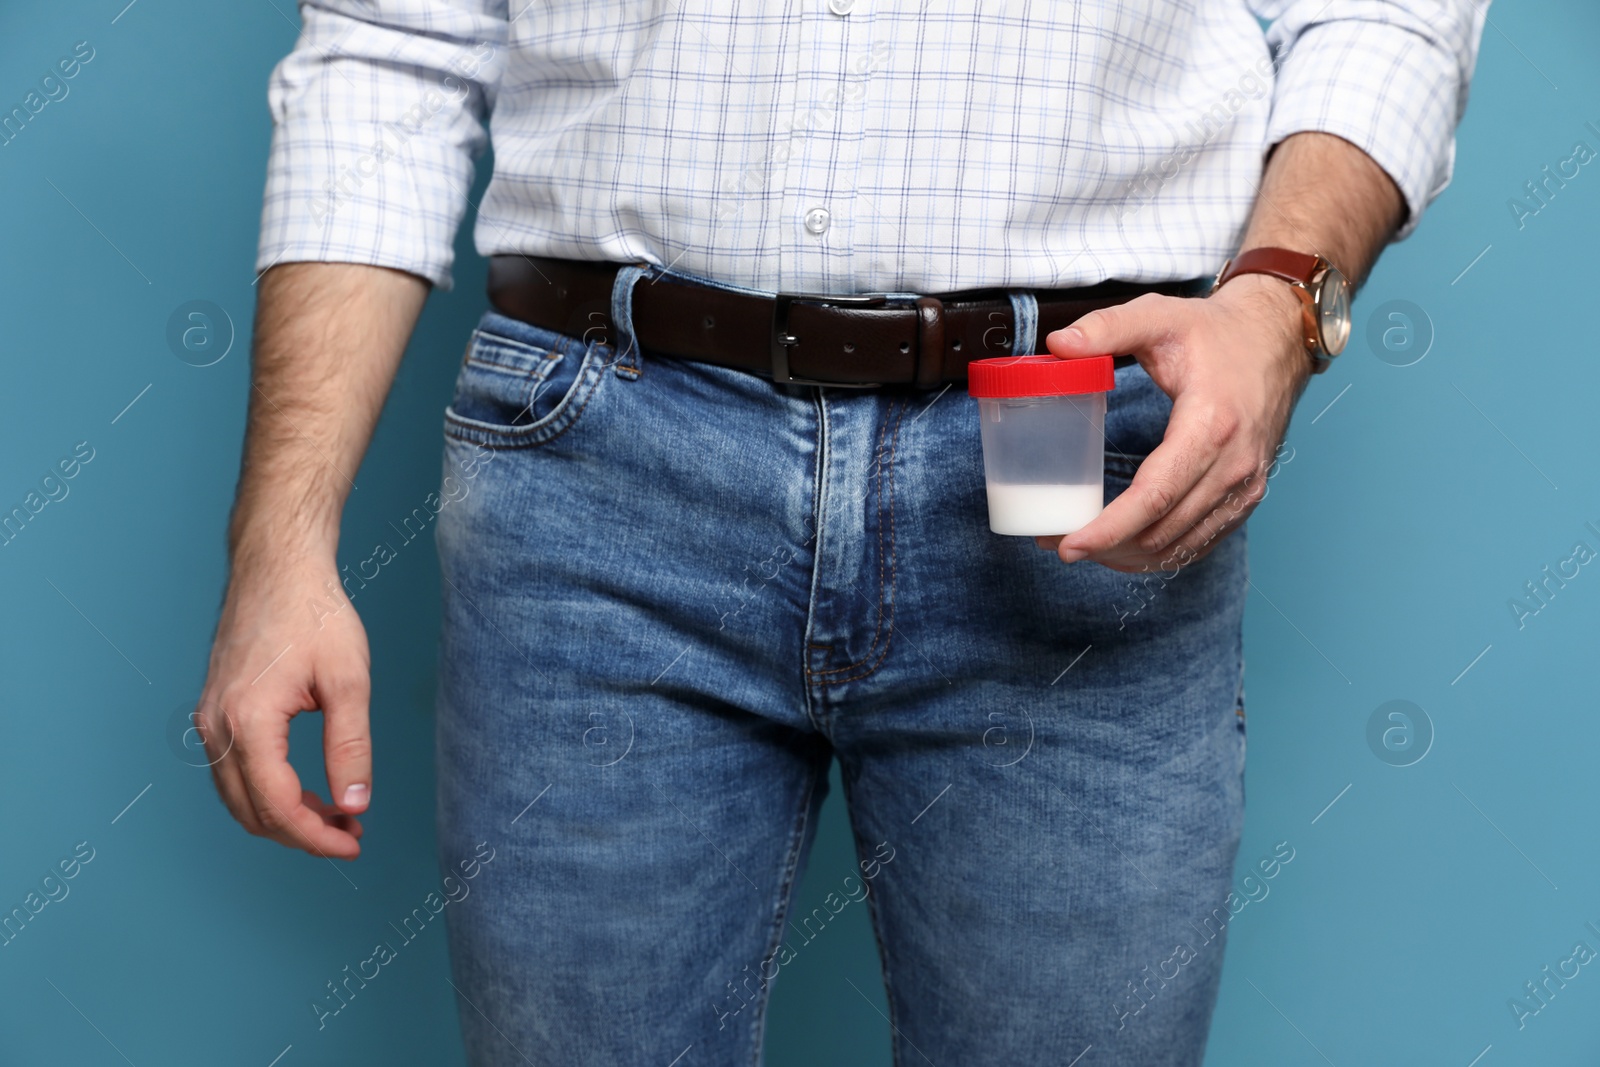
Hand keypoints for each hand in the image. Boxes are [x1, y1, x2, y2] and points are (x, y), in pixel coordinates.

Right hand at [195, 556, 370, 858]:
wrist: (277, 568)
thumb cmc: (314, 615)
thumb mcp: (348, 681)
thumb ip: (350, 746)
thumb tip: (354, 803)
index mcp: (248, 722)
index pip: (276, 807)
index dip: (316, 837)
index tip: (353, 842)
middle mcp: (217, 727)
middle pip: (251, 811)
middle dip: (302, 833)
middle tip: (351, 831)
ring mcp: (209, 719)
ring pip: (238, 796)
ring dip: (284, 816)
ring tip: (337, 813)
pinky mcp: (215, 711)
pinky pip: (234, 771)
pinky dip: (268, 791)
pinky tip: (309, 789)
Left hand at [1037, 274, 1312, 572]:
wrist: (1277, 339)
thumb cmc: (1217, 331)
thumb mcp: (1159, 316)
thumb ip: (1107, 327)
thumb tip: (1057, 343)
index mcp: (1210, 425)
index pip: (1154, 496)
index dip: (1109, 528)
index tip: (1070, 544)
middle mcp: (1234, 465)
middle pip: (1163, 530)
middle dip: (1107, 546)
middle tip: (1058, 544)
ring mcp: (1246, 485)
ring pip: (1181, 545)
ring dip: (1130, 556)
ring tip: (1085, 549)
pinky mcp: (1248, 495)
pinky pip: (1201, 541)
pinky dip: (1162, 554)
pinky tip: (1127, 552)